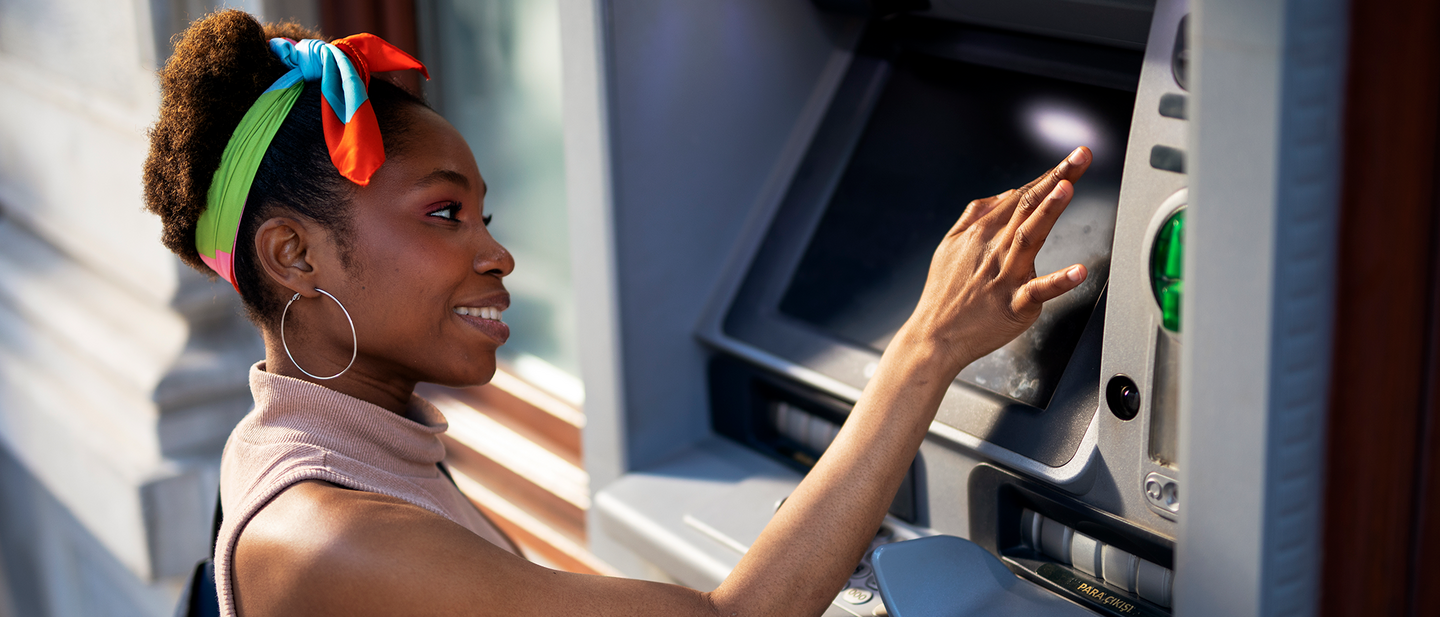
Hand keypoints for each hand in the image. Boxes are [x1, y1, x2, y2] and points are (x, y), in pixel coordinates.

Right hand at [899, 147, 1093, 377]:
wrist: (934, 336)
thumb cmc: (944, 293)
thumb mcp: (949, 244)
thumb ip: (975, 214)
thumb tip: (1006, 193)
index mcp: (981, 232)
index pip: (1021, 196)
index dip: (1049, 175)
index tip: (1074, 158)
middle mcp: (994, 248)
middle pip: (1028, 206)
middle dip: (1058, 178)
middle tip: (1081, 157)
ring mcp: (1004, 276)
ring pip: (1030, 236)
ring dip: (1049, 211)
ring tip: (1067, 189)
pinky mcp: (1014, 305)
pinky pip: (1038, 290)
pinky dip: (1059, 281)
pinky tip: (1079, 271)